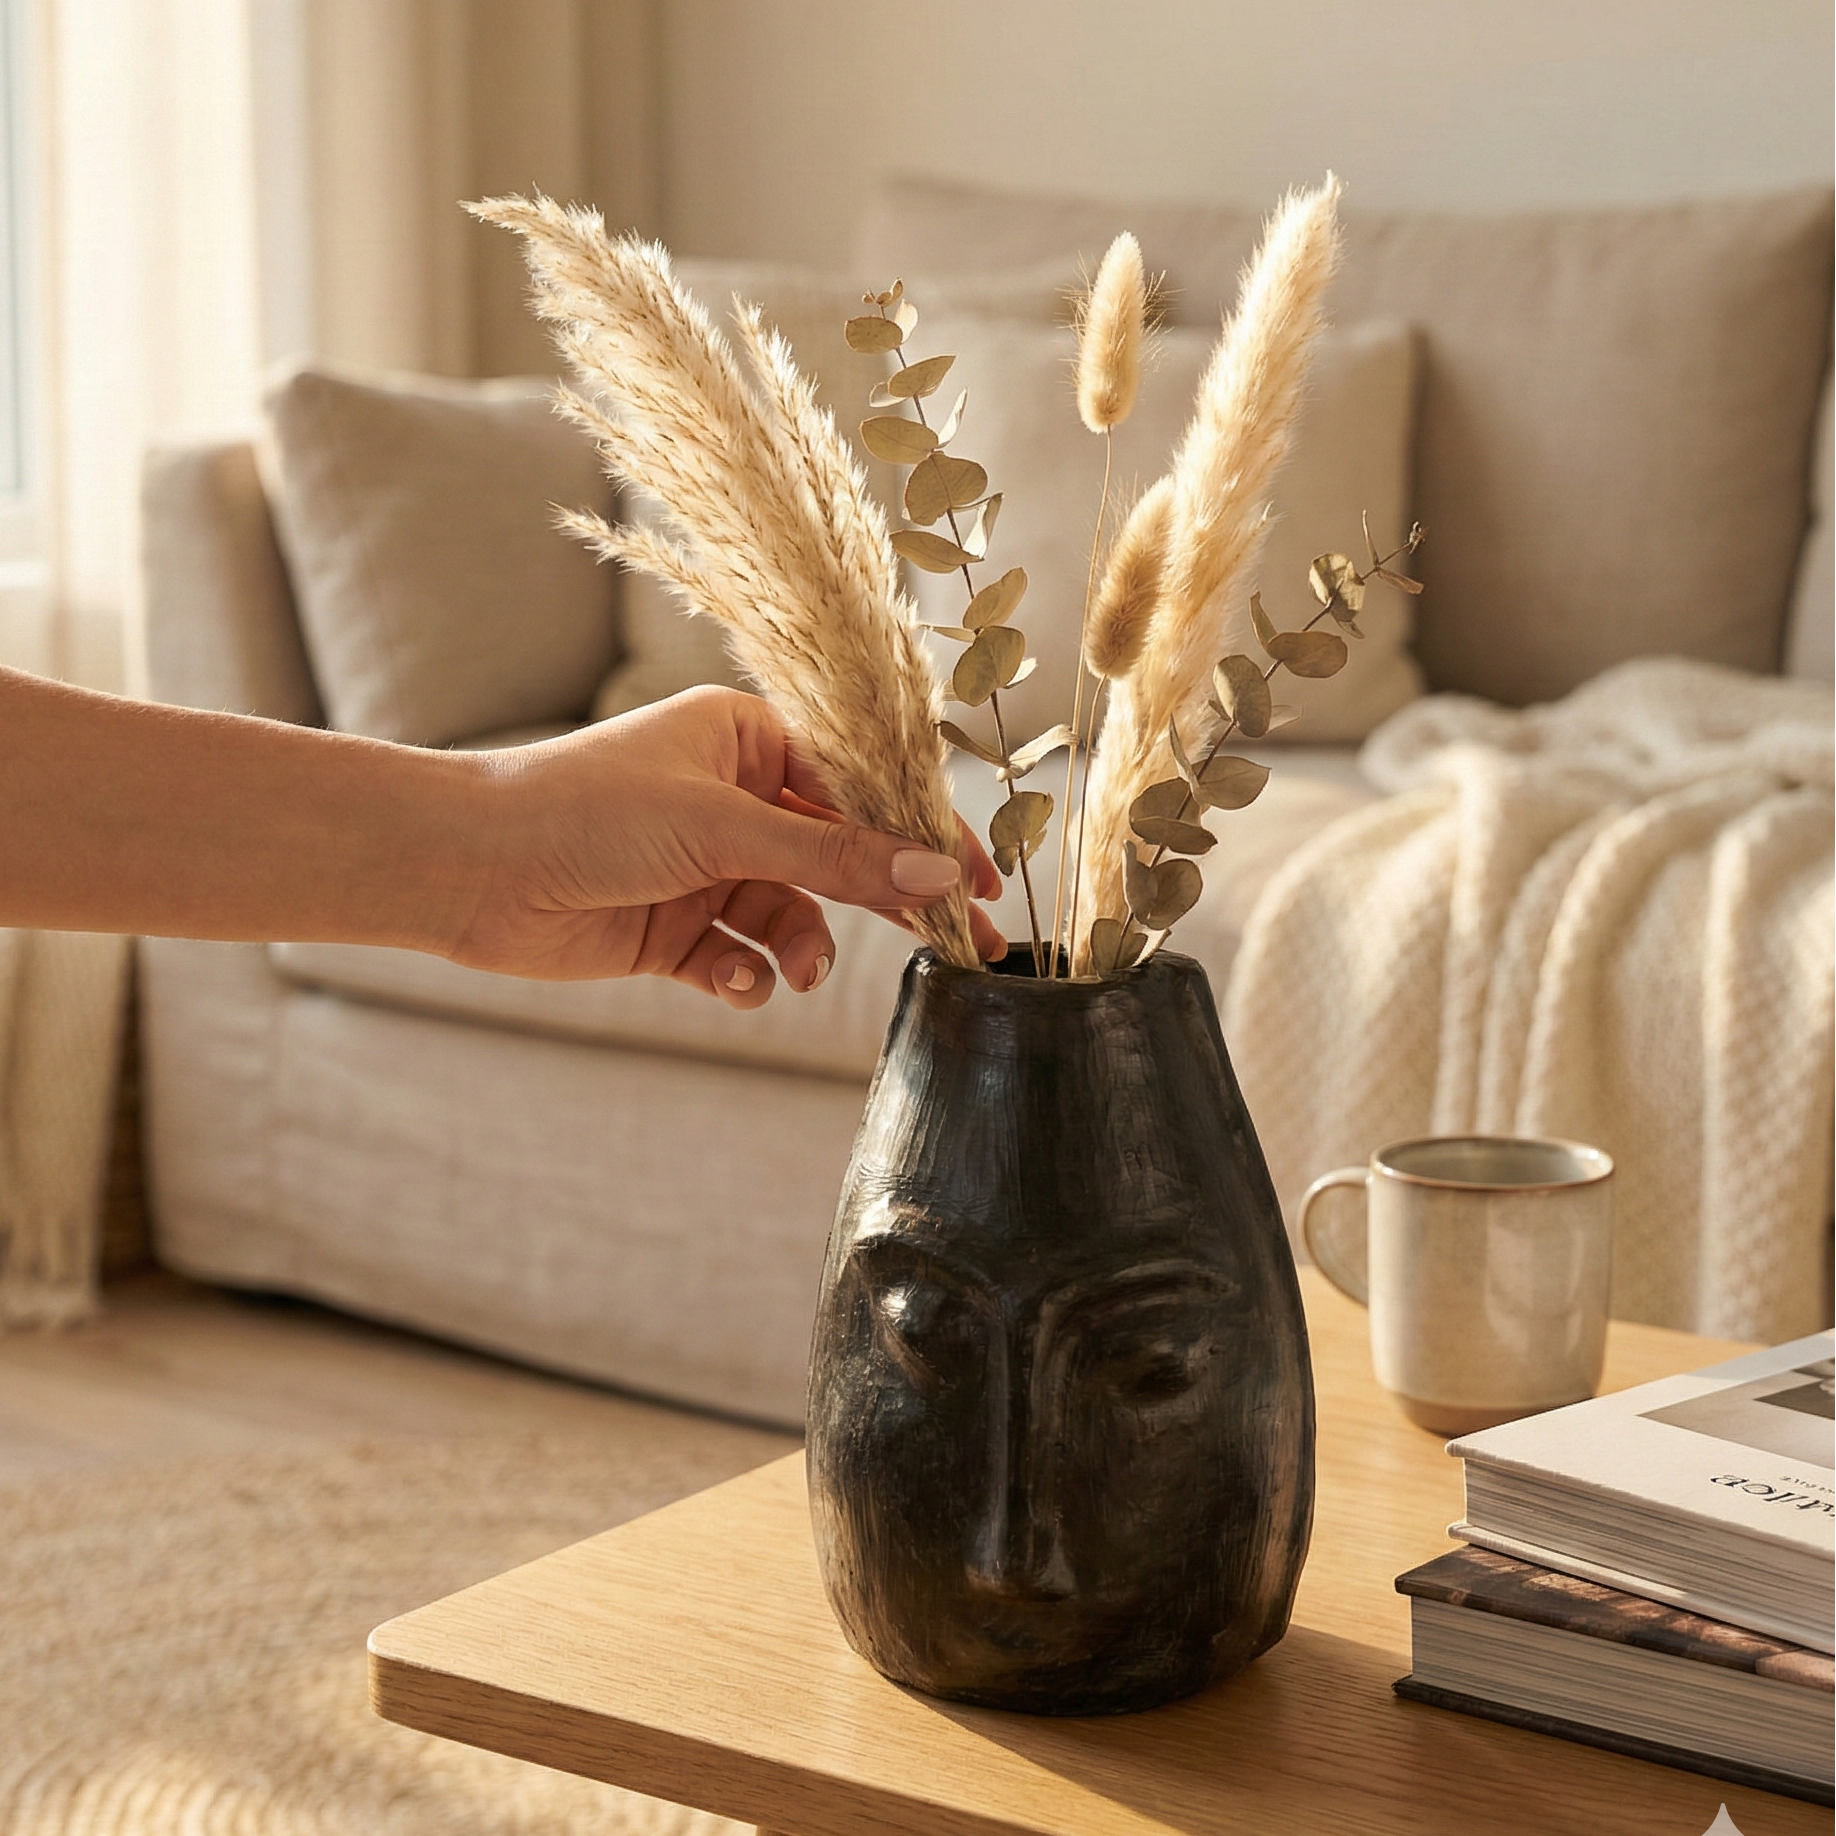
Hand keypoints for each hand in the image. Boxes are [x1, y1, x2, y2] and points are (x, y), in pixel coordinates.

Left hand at [450, 687, 1004, 1002]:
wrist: (469, 868)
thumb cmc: (585, 810)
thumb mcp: (723, 825)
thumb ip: (833, 856)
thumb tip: (935, 872)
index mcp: (747, 740)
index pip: (859, 785)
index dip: (921, 832)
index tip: (980, 880)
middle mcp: (732, 798)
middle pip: (839, 854)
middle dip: (889, 901)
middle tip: (958, 945)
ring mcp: (703, 865)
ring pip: (793, 914)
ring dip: (803, 947)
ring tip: (796, 974)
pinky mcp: (674, 927)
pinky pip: (740, 956)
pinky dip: (748, 975)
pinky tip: (738, 983)